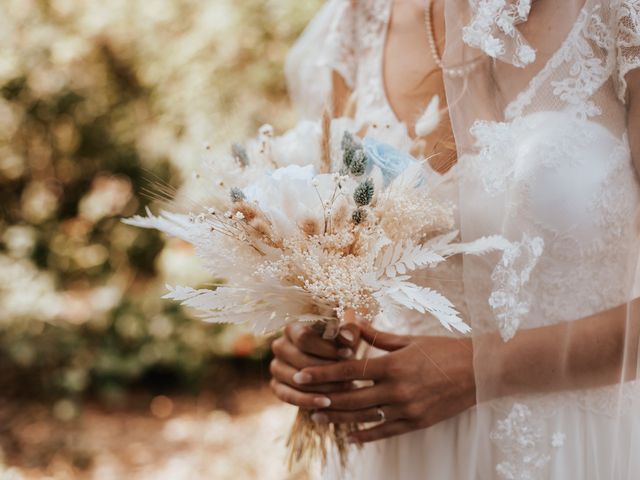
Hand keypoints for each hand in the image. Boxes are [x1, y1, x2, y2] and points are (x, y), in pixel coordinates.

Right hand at [269, 312, 360, 408]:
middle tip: (350, 376)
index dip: (327, 347)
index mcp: (293, 329)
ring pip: (296, 380)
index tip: (348, 354)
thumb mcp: (346, 336)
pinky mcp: (276, 386)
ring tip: (344, 389)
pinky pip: (289, 396)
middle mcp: (279, 346)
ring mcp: (276, 367)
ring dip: (322, 386)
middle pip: (301, 360)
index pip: (304, 338)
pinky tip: (327, 403)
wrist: (330, 364)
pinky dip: (308, 401)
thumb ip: (349, 332)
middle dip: (327, 369)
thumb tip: (348, 339)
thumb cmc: (339, 345)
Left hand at [294, 321, 475, 442]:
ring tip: (318, 416)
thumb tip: (351, 323)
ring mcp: (407, 409)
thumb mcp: (409, 340)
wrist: (480, 371)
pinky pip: (385, 432)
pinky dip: (366, 435)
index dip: (322, 374)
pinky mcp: (417, 423)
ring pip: (364, 418)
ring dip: (338, 418)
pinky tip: (350, 435)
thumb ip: (377, 336)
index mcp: (394, 365)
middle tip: (301, 397)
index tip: (300, 375)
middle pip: (351, 398)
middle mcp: (398, 390)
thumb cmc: (444, 350)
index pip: (349, 372)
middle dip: (323, 398)